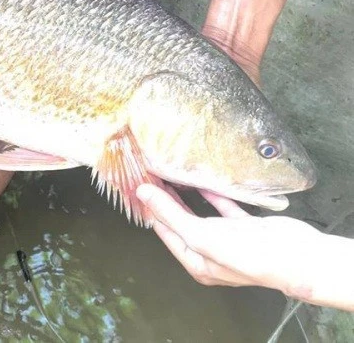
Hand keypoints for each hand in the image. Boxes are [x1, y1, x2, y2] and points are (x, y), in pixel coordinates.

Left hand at [135, 184, 321, 297]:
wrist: (296, 256)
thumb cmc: (245, 253)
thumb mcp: (200, 234)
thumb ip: (171, 213)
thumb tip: (142, 192)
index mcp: (195, 262)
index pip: (164, 230)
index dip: (151, 207)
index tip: (140, 184)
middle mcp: (209, 252)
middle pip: (180, 221)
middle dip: (165, 200)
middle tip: (152, 174)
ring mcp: (228, 239)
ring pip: (200, 213)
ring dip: (187, 195)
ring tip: (171, 173)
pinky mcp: (245, 227)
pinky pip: (224, 207)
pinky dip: (213, 194)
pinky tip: (203, 179)